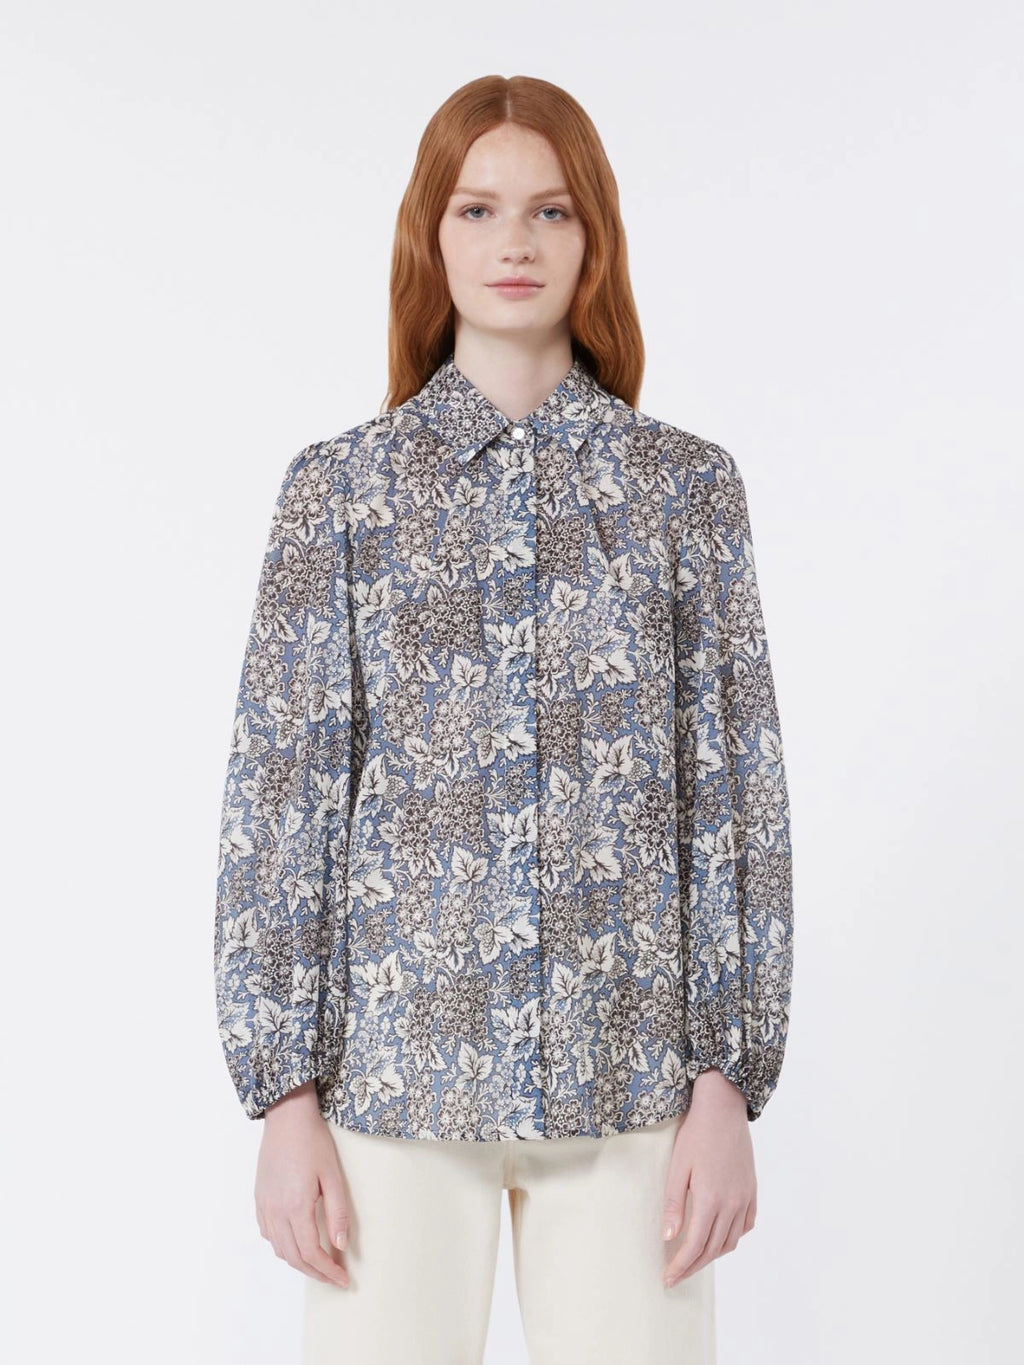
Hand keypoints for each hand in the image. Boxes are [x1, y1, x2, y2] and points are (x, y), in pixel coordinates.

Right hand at [255, 1081, 350, 1287]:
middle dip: (315, 1272)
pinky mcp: (259, 1198)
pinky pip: (268, 1233)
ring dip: (299, 1261)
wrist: (287, 1117)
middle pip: (294, 1257)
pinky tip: (296, 1242)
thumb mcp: (333, 1176)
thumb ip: (338, 1213)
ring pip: (279, 1248)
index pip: (312, 1253)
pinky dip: (282, 1246)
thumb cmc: (313, 1141)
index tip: (343, 1279)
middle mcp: (275, 1211)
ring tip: (319, 1263)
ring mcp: (264, 1205)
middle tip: (334, 1277)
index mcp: (295, 1206)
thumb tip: (341, 1246)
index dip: (328, 1271)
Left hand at [661, 1070, 756, 1286]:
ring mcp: (745, 1198)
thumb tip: (668, 1238)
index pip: (694, 1245)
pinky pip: (746, 1225)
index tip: (668, 1278)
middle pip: (713, 1248)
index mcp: (711, 1199)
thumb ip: (674, 1204)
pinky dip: (733, 1237)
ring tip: (695, 1259)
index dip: (680, 1265)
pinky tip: (721, 1236)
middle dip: (693, 1266)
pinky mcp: (752, 1190)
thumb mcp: (678, 1167)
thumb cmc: (696, 1134)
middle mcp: (732, 1204)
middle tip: (676, 1276)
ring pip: (731, 1240)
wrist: (723, 1108)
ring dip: (713, 1255)